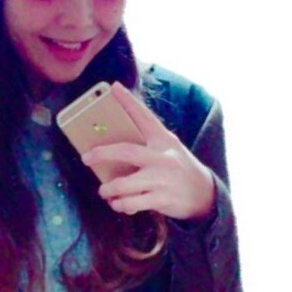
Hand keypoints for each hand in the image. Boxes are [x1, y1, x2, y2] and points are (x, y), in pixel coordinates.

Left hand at [82, 82, 215, 221]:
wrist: (205, 193)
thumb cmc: (179, 168)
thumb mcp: (169, 149)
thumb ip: (146, 144)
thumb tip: (113, 146)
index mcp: (163, 141)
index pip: (144, 117)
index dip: (128, 102)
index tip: (114, 87)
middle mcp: (163, 158)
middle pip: (126, 151)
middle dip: (102, 154)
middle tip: (86, 158)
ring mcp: (162, 180)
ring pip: (124, 184)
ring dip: (109, 189)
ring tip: (104, 191)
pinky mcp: (162, 199)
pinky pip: (132, 203)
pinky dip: (121, 204)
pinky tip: (119, 203)